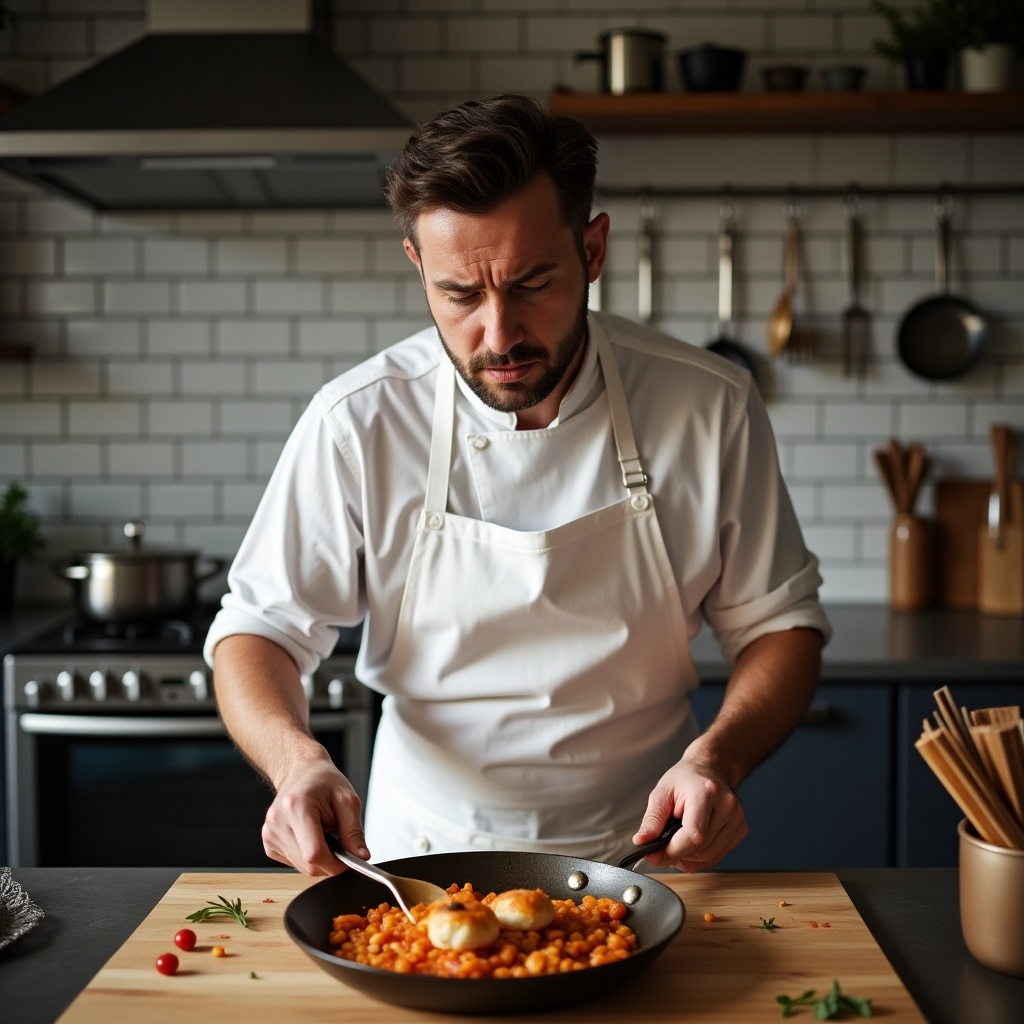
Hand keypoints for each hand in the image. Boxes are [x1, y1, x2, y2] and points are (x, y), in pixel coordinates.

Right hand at [261, 750, 367, 875]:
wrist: (302, 771)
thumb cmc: (324, 781)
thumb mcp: (347, 800)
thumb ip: (354, 831)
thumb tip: (361, 857)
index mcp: (296, 807)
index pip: (314, 854)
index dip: (335, 864)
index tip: (350, 859)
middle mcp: (278, 821)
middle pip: (308, 865)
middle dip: (329, 861)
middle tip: (339, 841)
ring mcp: (270, 833)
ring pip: (301, 867)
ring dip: (318, 857)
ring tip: (323, 832)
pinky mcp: (268, 842)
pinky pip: (294, 862)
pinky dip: (307, 855)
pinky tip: (311, 835)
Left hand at [632, 757, 747, 871]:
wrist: (709, 769)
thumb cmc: (685, 779)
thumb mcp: (662, 792)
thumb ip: (652, 820)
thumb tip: (641, 842)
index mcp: (706, 792)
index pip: (693, 835)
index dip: (672, 850)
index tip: (654, 854)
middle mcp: (727, 806)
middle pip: (700, 849)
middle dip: (676, 854)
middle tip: (661, 848)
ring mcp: (737, 819)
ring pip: (708, 857)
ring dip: (687, 857)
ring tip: (675, 841)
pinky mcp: (740, 829)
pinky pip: (716, 856)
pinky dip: (699, 857)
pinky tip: (690, 843)